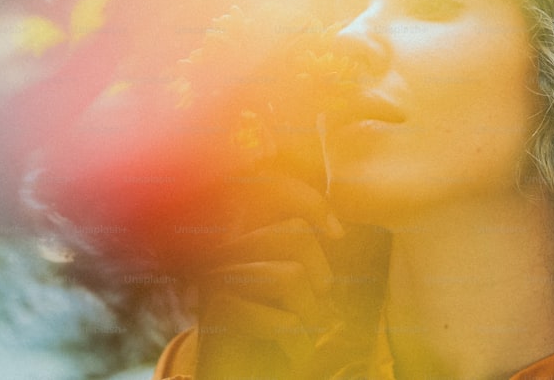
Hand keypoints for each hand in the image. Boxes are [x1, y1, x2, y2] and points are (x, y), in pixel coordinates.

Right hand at [193, 176, 344, 379]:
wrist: (235, 370)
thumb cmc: (271, 323)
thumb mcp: (293, 282)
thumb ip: (305, 247)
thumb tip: (336, 231)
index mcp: (242, 231)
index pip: (276, 190)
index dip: (311, 202)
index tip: (336, 233)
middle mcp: (225, 246)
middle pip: (294, 233)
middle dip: (320, 276)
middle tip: (318, 302)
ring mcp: (217, 275)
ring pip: (291, 275)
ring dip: (310, 312)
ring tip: (303, 329)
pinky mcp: (218, 310)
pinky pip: (281, 318)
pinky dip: (297, 340)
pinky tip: (290, 347)